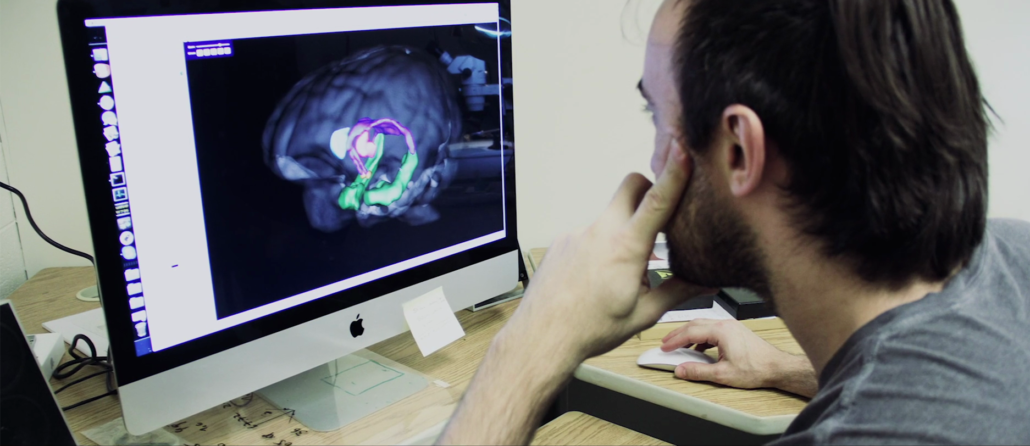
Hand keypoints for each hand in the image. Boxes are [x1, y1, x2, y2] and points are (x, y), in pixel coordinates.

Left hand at [501, 143, 715, 366]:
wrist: (543, 337)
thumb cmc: (590, 329)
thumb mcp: (643, 314)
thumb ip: (679, 292)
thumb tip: (708, 283)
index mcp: (625, 248)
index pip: (657, 201)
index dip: (674, 173)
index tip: (683, 151)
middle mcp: (600, 232)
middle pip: (631, 186)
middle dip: (649, 188)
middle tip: (659, 214)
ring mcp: (577, 233)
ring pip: (610, 214)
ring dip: (623, 229)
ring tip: (623, 269)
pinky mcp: (562, 241)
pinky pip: (589, 232)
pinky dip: (600, 245)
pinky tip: (598, 275)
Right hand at [660, 318, 816, 397]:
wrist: (777, 367)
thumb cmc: (757, 368)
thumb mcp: (723, 374)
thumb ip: (699, 372)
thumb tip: (681, 370)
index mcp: (721, 331)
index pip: (690, 332)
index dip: (674, 340)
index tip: (665, 348)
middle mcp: (725, 324)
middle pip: (694, 324)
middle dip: (678, 334)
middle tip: (666, 343)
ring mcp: (731, 326)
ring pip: (703, 324)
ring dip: (689, 333)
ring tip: (679, 344)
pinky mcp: (735, 331)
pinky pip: (712, 328)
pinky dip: (701, 336)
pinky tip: (699, 347)